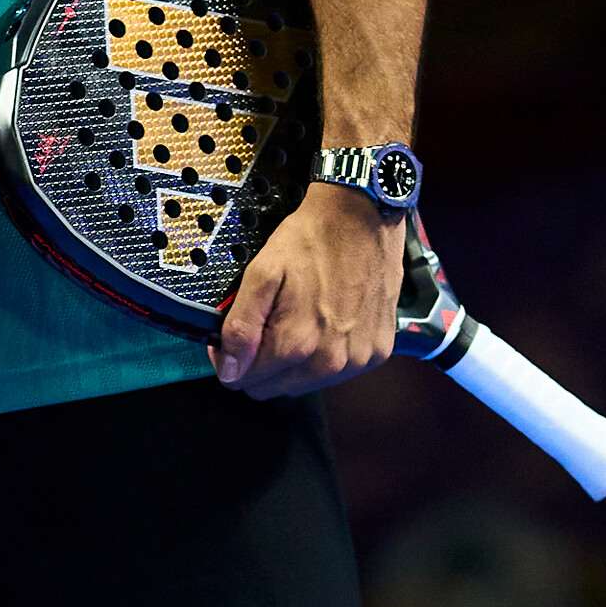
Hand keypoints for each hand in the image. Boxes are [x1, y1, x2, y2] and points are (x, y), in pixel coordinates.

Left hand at [212, 189, 400, 397]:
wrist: (364, 218)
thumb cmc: (312, 241)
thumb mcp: (261, 274)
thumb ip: (240, 327)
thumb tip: (228, 371)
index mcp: (296, 345)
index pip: (244, 381)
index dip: (233, 358)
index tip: (238, 332)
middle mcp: (330, 363)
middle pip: (273, 388)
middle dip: (262, 362)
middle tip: (269, 322)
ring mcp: (358, 360)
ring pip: (304, 384)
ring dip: (294, 362)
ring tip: (300, 318)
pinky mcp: (377, 353)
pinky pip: (337, 373)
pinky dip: (326, 355)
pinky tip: (326, 323)